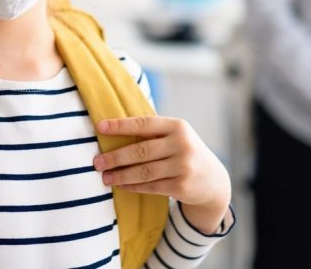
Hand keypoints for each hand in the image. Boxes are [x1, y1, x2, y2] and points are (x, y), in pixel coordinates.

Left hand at [93, 116, 231, 233]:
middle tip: (96, 162)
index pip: (143, 123)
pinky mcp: (182, 187)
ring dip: (121, 175)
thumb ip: (151, 131)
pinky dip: (133, 186)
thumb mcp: (175, 135)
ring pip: (144, 171)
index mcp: (177, 126)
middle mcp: (182, 145)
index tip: (99, 127)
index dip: (120, 126)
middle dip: (115, 157)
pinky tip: (121, 185)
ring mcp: (183, 166)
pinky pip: (151, 186)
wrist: (213, 180)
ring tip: (104, 177)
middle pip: (141, 151)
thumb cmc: (183, 151)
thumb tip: (110, 129)